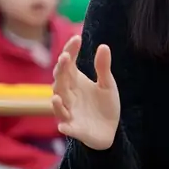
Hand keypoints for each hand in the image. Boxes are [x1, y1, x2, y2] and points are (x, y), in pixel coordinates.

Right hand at [52, 35, 120, 150]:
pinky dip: (65, 126)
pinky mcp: (74, 128)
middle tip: (65, 58)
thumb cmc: (105, 105)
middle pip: (61, 80)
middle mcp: (69, 94)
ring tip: (58, 95)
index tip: (77, 38)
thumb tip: (103, 46)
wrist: (110, 130)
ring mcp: (70, 111)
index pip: (69, 63)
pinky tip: (64, 125)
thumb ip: (103, 67)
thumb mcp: (107, 84)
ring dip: (58, 100)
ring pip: (59, 104)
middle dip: (61, 70)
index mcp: (75, 81)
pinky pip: (67, 127)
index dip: (71, 50)